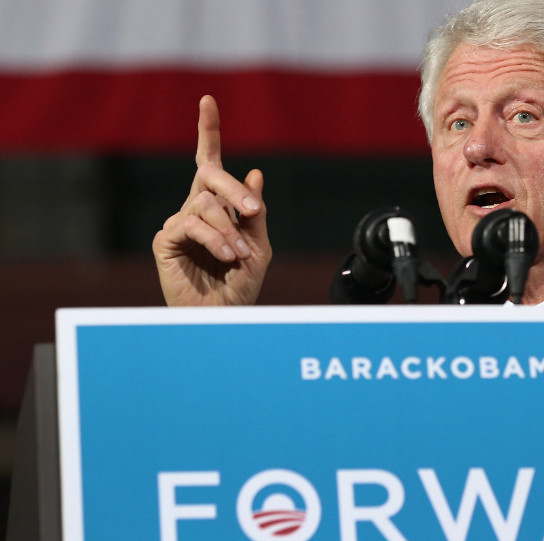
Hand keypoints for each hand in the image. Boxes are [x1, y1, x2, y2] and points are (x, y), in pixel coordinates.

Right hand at [152, 95, 271, 305]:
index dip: (209, 132)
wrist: (225, 318)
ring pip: (204, 204)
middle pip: (210, 177)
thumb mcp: (259, 245)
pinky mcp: (166, 241)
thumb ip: (254, 212)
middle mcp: (195, 210)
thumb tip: (255, 172)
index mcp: (219, 207)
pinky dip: (213, 238)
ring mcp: (178, 224)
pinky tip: (225, 256)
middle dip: (233, 189)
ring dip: (228, 230)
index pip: (211, 164)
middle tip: (252, 209)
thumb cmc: (241, 285)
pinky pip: (190, 225)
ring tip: (238, 255)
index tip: (208, 100)